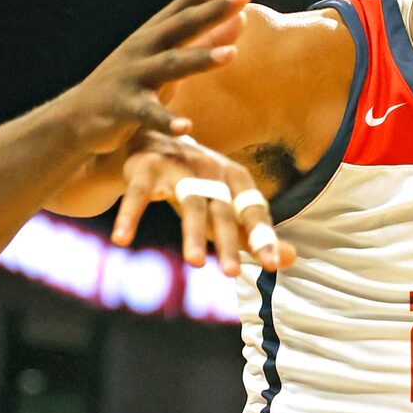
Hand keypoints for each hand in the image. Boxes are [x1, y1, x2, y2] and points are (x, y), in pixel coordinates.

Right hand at [74, 0, 251, 151]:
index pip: (188, 2)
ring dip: (200, 58)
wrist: (75, 118)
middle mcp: (144, 48)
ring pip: (170, 65)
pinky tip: (186, 128)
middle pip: (182, 25)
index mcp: (156, 34)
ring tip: (231, 54)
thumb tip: (241, 18)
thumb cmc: (131, 87)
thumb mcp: (170, 60)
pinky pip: (148, 114)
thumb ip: (206, 40)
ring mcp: (132, 76)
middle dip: (212, 10)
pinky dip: (166, 121)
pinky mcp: (123, 108)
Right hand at [111, 130, 294, 276]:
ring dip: (193, 233)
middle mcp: (210, 170)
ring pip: (189, 203)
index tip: (273, 264)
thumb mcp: (226, 205)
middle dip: (229, 241)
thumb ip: (253, 234)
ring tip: (196, 263)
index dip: (263, 236)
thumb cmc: (196, 181)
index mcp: (234, 179)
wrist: (151, 139)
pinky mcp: (145, 166)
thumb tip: (291, 260)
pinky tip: (122, 239)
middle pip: (222, 211)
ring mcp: (178, 166)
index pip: (253, 211)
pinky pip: (137, 194)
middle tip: (233, 274)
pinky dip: (129, 216)